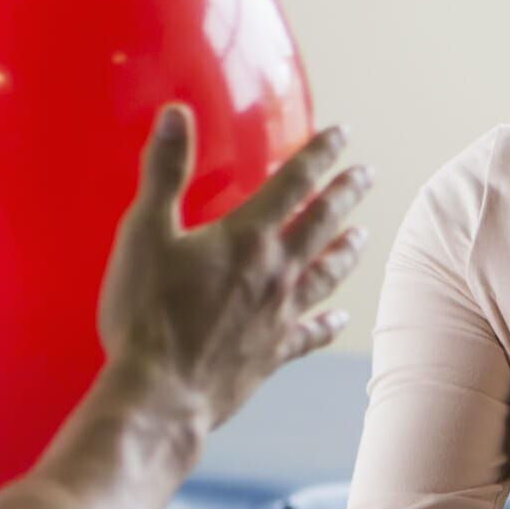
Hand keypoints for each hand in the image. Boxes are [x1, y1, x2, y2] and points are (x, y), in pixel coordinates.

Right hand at [96, 111, 369, 435]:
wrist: (161, 394)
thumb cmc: (146, 313)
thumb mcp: (144, 232)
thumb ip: (164, 171)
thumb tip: (176, 114)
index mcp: (247, 237)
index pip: (294, 182)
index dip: (319, 154)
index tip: (342, 134)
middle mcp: (275, 273)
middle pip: (321, 224)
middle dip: (345, 194)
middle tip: (365, 174)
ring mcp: (279, 316)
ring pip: (326, 275)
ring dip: (346, 252)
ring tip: (363, 236)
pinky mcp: (272, 355)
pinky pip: (311, 334)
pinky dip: (329, 324)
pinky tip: (342, 318)